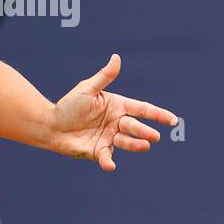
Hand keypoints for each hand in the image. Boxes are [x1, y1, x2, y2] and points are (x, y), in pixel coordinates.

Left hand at [50, 54, 178, 171]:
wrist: (50, 125)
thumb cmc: (69, 105)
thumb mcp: (86, 89)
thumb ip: (104, 77)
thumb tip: (116, 57)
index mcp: (118, 107)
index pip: (142, 109)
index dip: (158, 115)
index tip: (172, 120)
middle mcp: (117, 123)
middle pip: (135, 127)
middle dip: (145, 131)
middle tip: (154, 136)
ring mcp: (109, 138)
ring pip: (126, 142)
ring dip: (135, 144)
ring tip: (145, 145)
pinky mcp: (98, 151)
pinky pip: (106, 157)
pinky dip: (108, 162)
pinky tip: (110, 166)